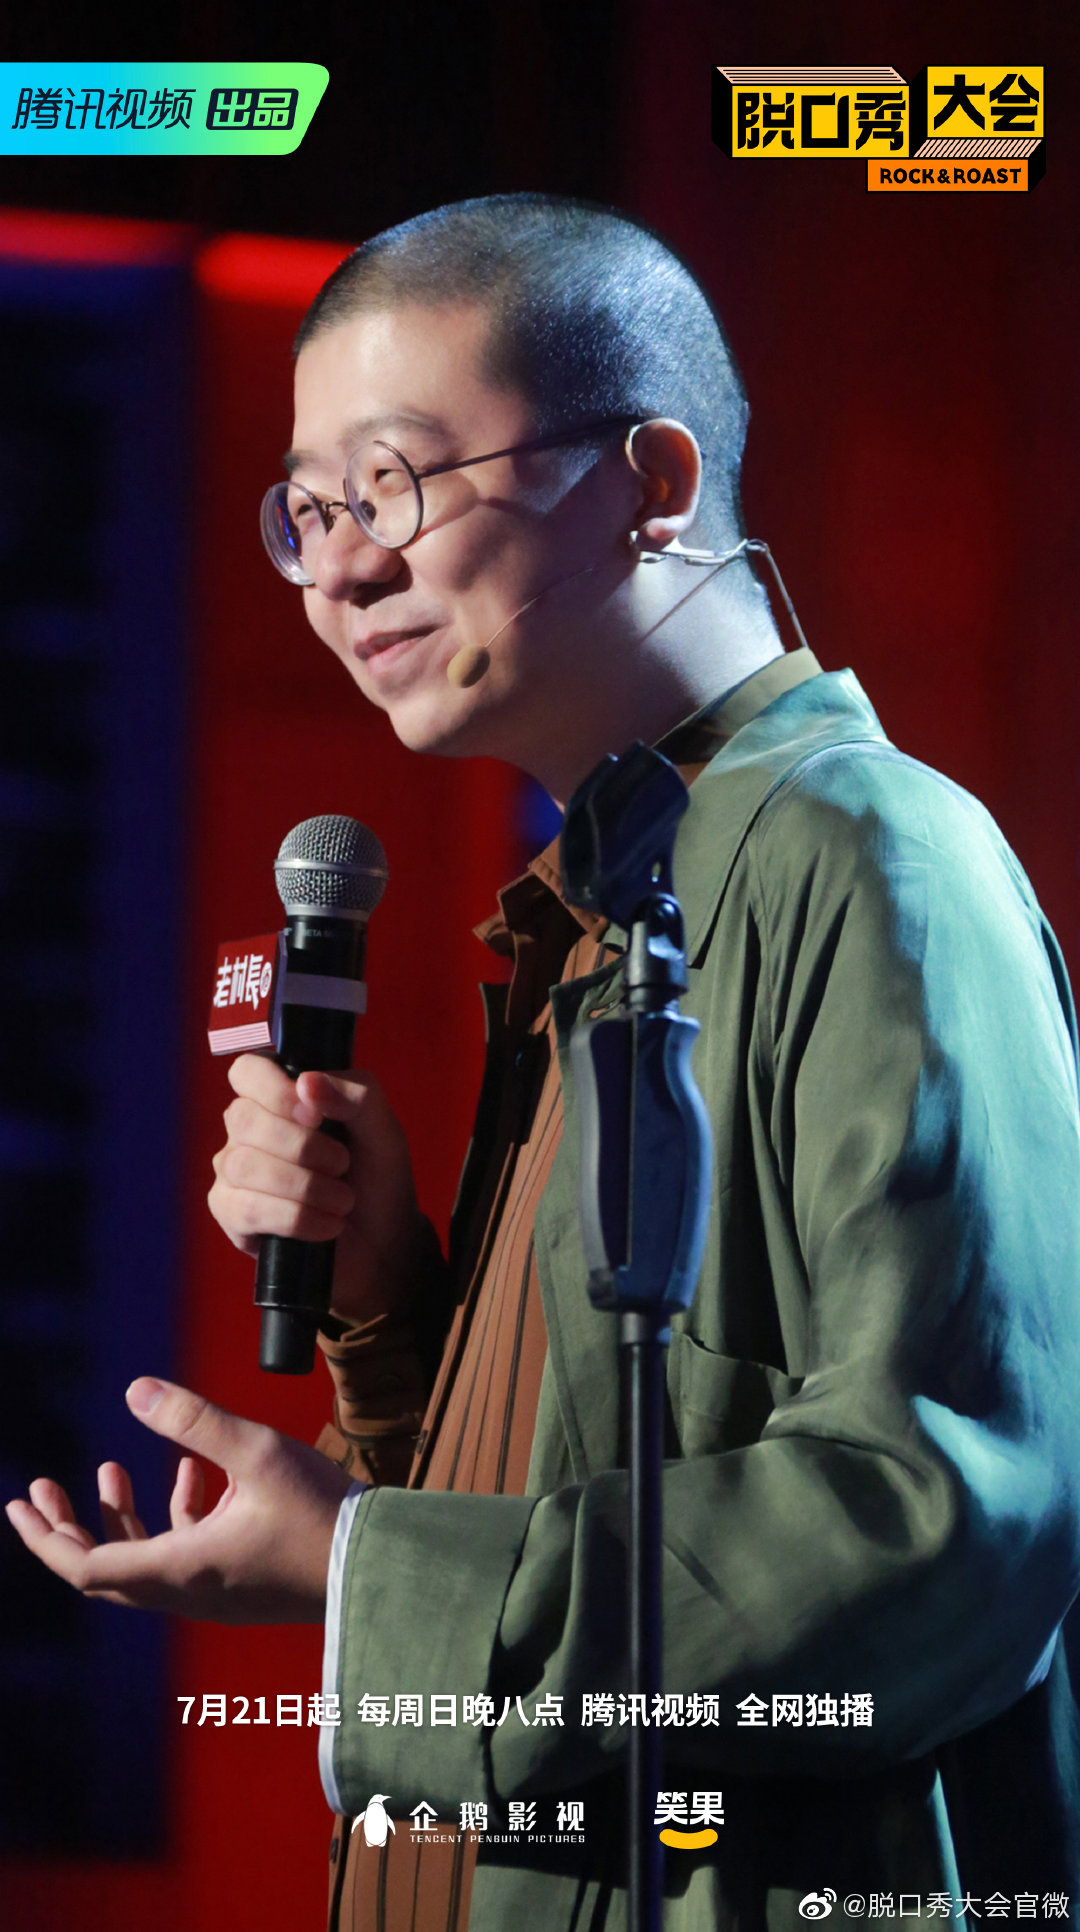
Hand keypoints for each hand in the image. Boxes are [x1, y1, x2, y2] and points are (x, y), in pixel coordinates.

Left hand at [5, 1378, 354, 1622]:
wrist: (380, 1566)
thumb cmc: (322, 1511)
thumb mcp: (255, 1451)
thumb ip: (193, 1421)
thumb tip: (132, 1390)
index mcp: (180, 1570)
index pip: (85, 1567)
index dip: (45, 1536)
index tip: (19, 1503)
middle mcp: (188, 1591)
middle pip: (103, 1570)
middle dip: (67, 1527)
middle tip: (41, 1490)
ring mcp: (214, 1592)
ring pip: (142, 1563)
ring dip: (118, 1517)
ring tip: (109, 1469)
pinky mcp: (239, 1583)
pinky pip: (184, 1556)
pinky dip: (171, 1518)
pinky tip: (189, 1473)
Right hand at [208, 1055, 428, 1327]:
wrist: (382, 1243)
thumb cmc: (376, 1178)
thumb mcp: (384, 1131)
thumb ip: (357, 1095)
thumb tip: (307, 1082)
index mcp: (280, 1098)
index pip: (248, 1071)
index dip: (276, 1089)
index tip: (315, 1115)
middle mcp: (248, 1130)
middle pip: (244, 1118)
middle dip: (303, 1146)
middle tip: (343, 1164)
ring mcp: (234, 1172)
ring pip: (244, 1165)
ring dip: (305, 1186)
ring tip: (343, 1200)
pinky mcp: (231, 1214)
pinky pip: (244, 1207)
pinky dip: (295, 1217)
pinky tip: (327, 1225)